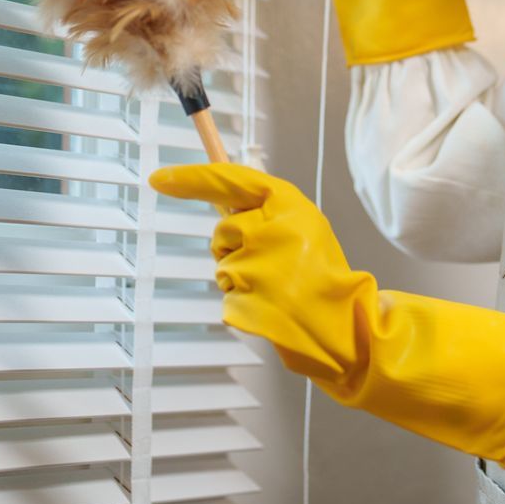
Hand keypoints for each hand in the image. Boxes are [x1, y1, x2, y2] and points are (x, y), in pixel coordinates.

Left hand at [149, 160, 504, 466]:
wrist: (345, 326)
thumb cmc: (322, 275)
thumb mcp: (303, 227)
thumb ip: (266, 213)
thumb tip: (218, 202)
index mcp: (287, 203)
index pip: (229, 179)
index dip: (190, 177)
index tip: (159, 178)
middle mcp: (269, 229)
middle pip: (222, 232)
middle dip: (235, 249)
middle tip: (276, 266)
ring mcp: (256, 266)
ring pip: (223, 268)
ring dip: (241, 281)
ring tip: (279, 290)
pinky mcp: (246, 301)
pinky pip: (227, 299)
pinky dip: (244, 308)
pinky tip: (271, 310)